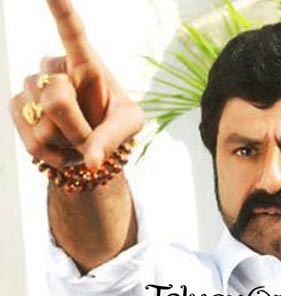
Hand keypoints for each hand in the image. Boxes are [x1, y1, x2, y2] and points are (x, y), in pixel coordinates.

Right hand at [9, 0, 144, 169]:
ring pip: (44, 124)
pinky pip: (32, 140)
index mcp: (87, 62)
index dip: (61, 11)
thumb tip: (92, 161)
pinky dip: (54, 155)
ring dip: (68, 143)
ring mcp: (31, 85)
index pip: (72, 33)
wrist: (92, 141)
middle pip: (57, 100)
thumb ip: (112, 138)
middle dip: (79, 130)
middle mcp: (54, 67)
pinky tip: (62, 148)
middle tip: (92, 137)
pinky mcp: (17, 106)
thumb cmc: (115, 123)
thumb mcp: (129, 127)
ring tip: (78, 138)